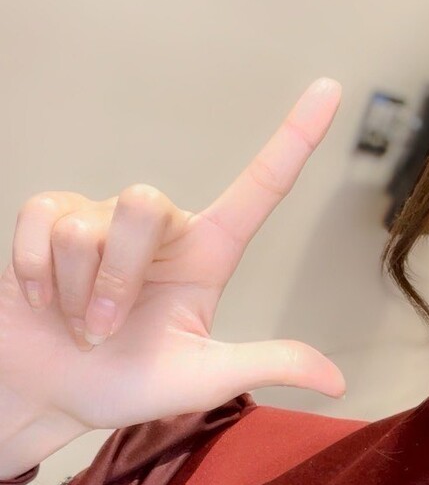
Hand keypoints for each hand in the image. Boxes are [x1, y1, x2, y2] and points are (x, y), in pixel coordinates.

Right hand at [0, 79, 346, 434]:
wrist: (44, 395)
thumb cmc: (122, 385)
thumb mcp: (203, 380)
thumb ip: (266, 365)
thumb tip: (338, 382)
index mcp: (208, 256)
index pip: (259, 189)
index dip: (294, 139)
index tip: (331, 89)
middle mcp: (159, 229)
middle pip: (144, 203)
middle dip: (116, 277)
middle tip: (105, 332)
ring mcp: (101, 219)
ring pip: (86, 228)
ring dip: (76, 293)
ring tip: (77, 326)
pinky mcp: (47, 220)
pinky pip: (40, 222)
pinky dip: (35, 276)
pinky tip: (41, 303)